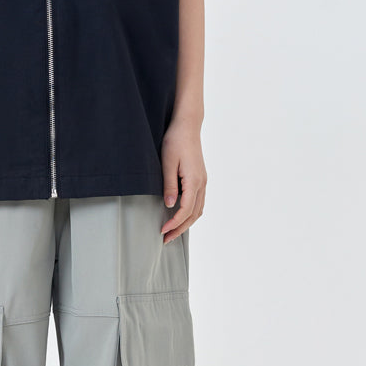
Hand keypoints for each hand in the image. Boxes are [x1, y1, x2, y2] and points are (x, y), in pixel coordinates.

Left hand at [160, 122, 205, 243]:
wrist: (187, 126)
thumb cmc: (175, 141)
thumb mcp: (167, 163)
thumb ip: (169, 185)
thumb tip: (169, 205)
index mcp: (194, 180)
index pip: (186, 210)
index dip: (174, 223)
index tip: (162, 231)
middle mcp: (202, 183)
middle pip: (194, 214)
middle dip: (180, 229)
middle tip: (166, 239)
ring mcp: (203, 181)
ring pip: (199, 210)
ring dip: (186, 223)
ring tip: (173, 232)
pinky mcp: (200, 178)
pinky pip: (199, 202)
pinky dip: (191, 213)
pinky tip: (181, 217)